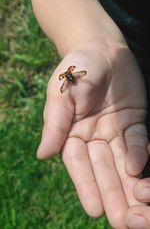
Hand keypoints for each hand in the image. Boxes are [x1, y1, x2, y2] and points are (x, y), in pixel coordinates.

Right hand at [37, 44, 148, 228]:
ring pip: (122, 162)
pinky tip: (139, 168)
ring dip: (130, 185)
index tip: (95, 209)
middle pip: (103, 169)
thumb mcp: (61, 93)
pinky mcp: (134, 120)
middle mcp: (93, 136)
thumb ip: (54, 123)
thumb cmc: (75, 68)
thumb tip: (42, 155)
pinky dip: (139, 153)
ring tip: (138, 211)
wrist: (100, 48)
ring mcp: (114, 130)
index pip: (78, 164)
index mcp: (71, 133)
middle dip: (112, 194)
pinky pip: (137, 140)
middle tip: (122, 221)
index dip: (86, 186)